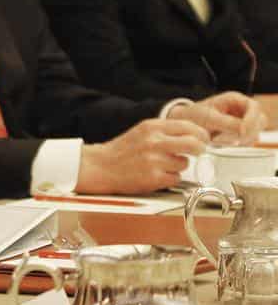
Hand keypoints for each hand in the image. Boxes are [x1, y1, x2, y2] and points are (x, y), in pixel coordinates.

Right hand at [77, 118, 207, 193]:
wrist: (101, 166)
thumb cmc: (123, 150)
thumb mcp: (143, 131)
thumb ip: (166, 130)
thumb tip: (194, 134)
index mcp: (151, 127)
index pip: (188, 126)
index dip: (200, 134)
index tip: (203, 139)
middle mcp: (153, 142)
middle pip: (194, 144)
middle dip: (200, 148)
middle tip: (198, 151)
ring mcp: (154, 161)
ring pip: (184, 163)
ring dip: (178, 165)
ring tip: (162, 164)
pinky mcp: (154, 178)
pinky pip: (176, 178)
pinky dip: (170, 178)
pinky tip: (157, 174)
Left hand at [168, 91, 266, 145]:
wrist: (185, 125)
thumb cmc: (194, 116)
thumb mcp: (207, 117)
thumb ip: (226, 123)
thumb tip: (243, 129)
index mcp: (235, 99)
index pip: (255, 107)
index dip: (251, 120)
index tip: (242, 131)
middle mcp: (242, 110)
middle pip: (259, 121)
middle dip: (245, 132)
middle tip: (225, 137)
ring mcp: (243, 122)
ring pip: (254, 133)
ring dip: (239, 140)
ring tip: (216, 138)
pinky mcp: (240, 134)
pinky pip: (247, 142)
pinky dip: (236, 144)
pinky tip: (220, 142)